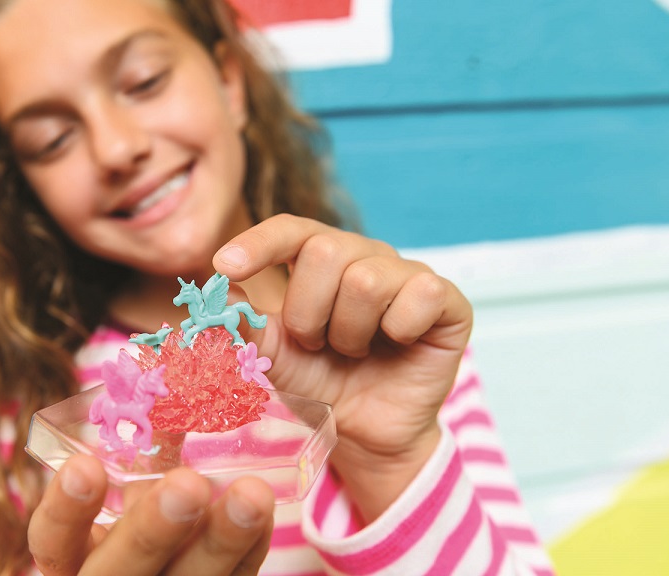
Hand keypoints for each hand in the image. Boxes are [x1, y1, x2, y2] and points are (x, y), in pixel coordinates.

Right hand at [29, 454, 274, 574]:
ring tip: (251, 494)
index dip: (66, 510)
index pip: (53, 543)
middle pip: (121, 574)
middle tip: (187, 485)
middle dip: (152, 530)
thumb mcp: (133, 492)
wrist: (174, 562)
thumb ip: (144, 454)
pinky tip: (265, 511)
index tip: (83, 465)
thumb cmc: (145, 518)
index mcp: (75, 557)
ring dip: (220, 540)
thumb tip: (173, 383)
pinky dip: (251, 547)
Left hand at [214, 214, 472, 521]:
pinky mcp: (447, 301)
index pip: (291, 229)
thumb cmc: (321, 382)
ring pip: (367, 278)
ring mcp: (407, 275)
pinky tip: (397, 344)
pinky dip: (399, 329)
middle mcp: (365, 256)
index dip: (259, 243)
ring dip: (349, 331)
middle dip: (308, 311)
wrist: (365, 431)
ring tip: (353, 351)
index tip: (225, 265)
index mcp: (320, 259)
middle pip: (326, 250)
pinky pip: (421, 294)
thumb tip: (221, 295)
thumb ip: (249, 327)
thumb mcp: (275, 358)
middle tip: (317, 344)